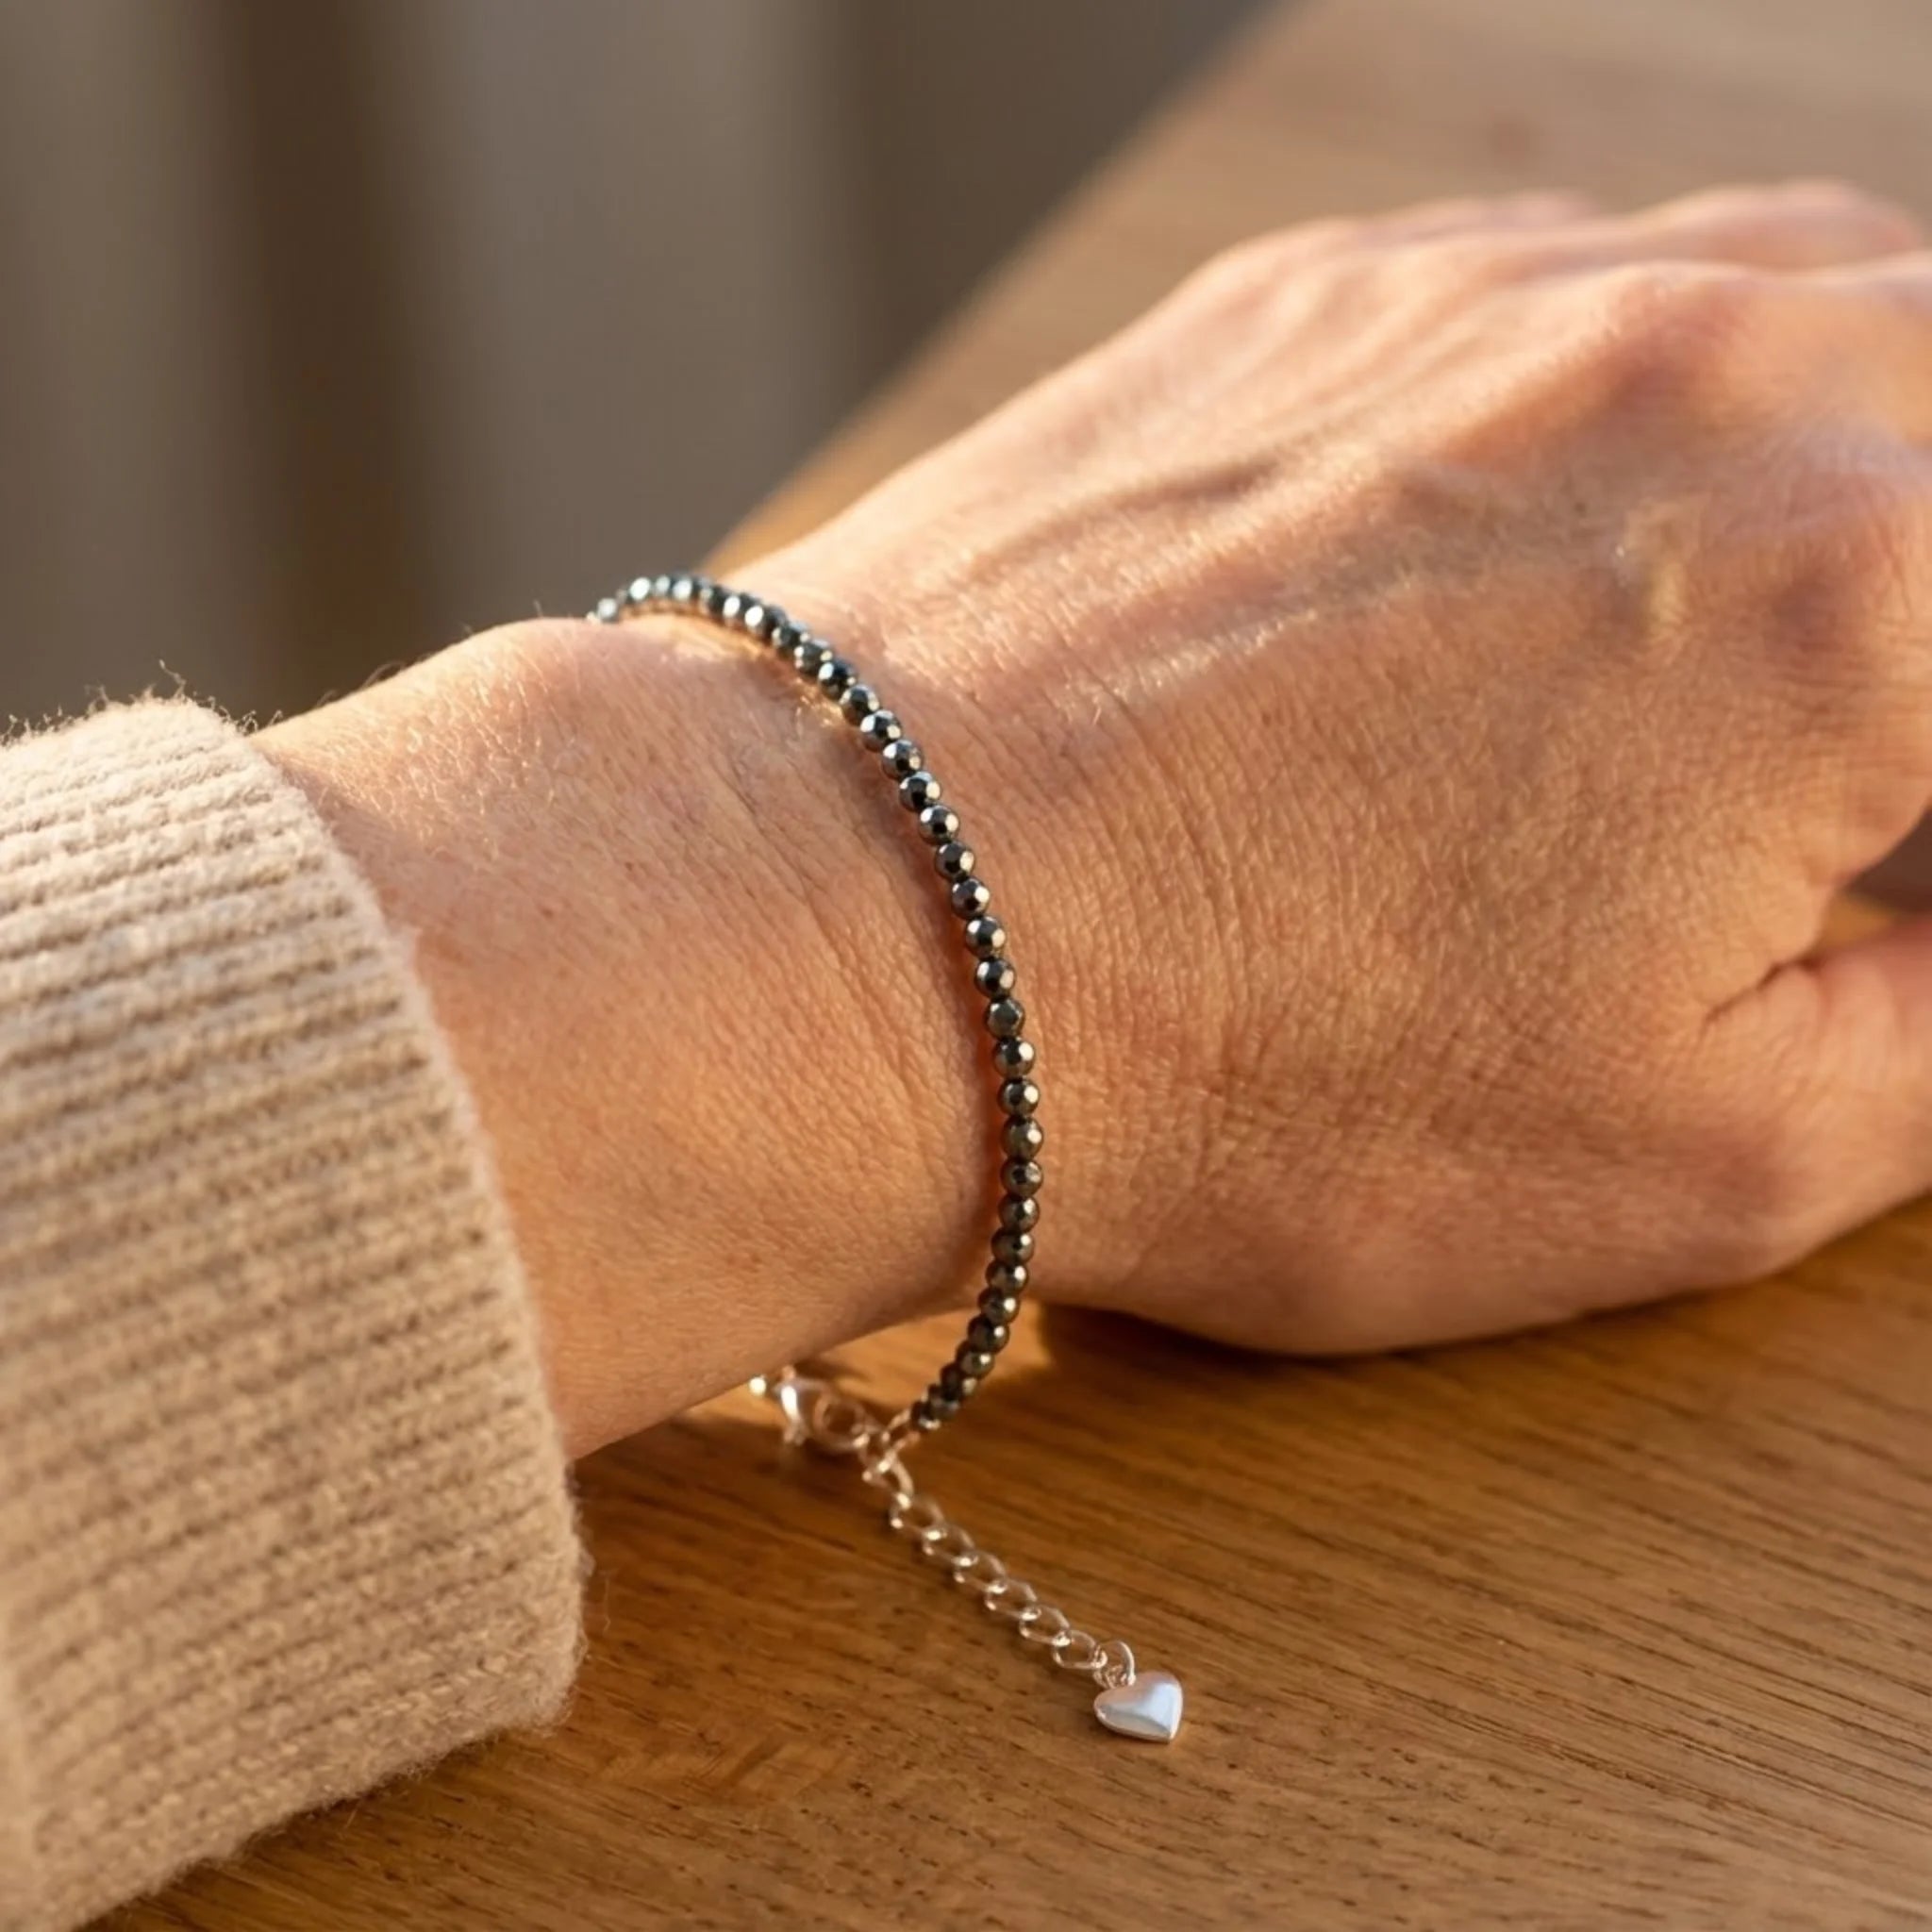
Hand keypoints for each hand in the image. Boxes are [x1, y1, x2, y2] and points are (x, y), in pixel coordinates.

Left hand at [752, 180, 1931, 1352]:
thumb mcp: (1697, 1159)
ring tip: (1720, 649)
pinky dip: (1633, 388)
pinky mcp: (1314, 294)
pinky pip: (1572, 276)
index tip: (1882, 869)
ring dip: (1833, 453)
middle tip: (1838, 769)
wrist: (863, 930)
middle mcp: (1707, 368)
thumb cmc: (1244, 1077)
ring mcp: (1489, 297)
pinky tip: (1545, 535)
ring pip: (1800, 291)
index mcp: (1871, 591)